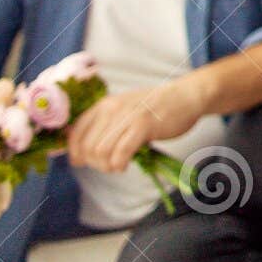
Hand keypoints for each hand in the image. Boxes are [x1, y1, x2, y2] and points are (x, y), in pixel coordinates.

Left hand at [66, 80, 204, 173]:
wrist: (186, 96)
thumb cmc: (156, 108)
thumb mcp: (124, 110)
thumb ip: (104, 124)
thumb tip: (81, 150)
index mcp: (104, 105)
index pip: (76, 133)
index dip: (75, 152)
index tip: (81, 163)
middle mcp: (111, 108)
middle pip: (88, 147)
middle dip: (94, 163)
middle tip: (108, 165)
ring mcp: (127, 116)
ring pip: (101, 152)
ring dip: (106, 166)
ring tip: (117, 166)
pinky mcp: (143, 125)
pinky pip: (121, 153)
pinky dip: (119, 165)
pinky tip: (125, 165)